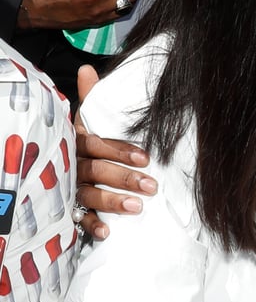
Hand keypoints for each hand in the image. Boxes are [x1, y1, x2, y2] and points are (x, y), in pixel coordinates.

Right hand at [74, 66, 156, 239]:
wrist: (58, 165)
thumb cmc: (84, 142)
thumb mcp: (86, 120)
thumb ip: (91, 98)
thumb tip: (87, 69)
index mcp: (77, 141)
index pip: (97, 144)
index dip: (120, 151)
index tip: (146, 158)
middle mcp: (72, 164)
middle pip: (96, 171)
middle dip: (124, 178)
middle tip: (151, 186)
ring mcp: (70, 186)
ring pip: (89, 194)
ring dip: (112, 202)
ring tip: (137, 208)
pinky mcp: (70, 206)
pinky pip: (78, 218)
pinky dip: (92, 225)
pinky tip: (107, 232)